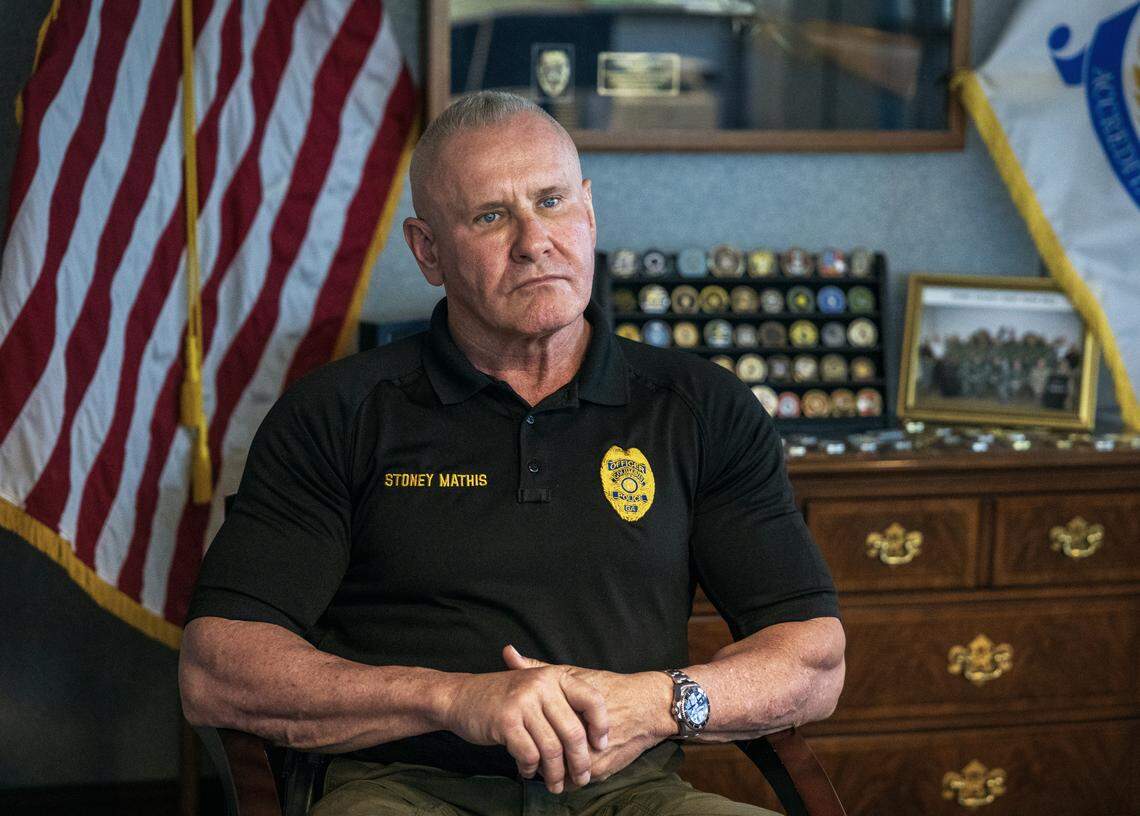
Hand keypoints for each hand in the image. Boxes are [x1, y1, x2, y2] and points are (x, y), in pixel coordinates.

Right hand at [442, 646, 609, 794]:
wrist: (461, 696)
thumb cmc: (504, 697)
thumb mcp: (536, 687)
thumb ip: (564, 704)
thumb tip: (596, 739)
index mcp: (555, 676)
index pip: (592, 700)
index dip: (601, 726)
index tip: (601, 746)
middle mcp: (541, 685)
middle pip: (573, 732)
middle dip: (580, 762)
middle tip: (581, 778)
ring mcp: (523, 702)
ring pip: (552, 749)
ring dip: (555, 773)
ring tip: (554, 784)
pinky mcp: (505, 721)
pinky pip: (529, 755)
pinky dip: (530, 769)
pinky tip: (528, 771)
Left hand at [502, 646, 673, 791]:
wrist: (647, 707)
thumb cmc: (609, 688)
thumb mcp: (573, 675)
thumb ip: (538, 668)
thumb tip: (508, 653)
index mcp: (565, 710)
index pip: (528, 731)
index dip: (520, 732)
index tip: (520, 728)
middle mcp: (577, 737)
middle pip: (540, 754)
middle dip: (534, 753)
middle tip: (530, 745)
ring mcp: (588, 757)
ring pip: (555, 772)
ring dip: (550, 768)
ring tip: (548, 755)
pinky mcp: (599, 772)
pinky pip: (572, 781)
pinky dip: (567, 775)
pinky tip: (566, 763)